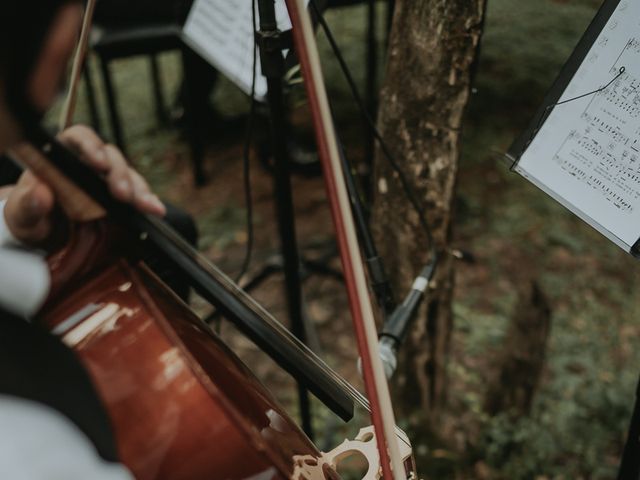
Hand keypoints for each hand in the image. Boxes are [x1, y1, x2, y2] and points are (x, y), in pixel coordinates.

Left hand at [3, 125, 165, 244]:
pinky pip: (139, 194)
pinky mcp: (122, 198)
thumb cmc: (30, 217)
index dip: (91, 146)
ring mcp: (108, 180)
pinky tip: (156, 209)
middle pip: (111, 157)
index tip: (98, 164)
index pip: (80, 137)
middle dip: (120, 175)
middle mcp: (89, 163)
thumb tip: (40, 192)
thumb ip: (27, 204)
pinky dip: (148, 201)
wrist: (45, 238)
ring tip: (147, 206)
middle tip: (122, 195)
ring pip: (129, 175)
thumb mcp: (22, 214)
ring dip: (139, 190)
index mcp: (62, 155)